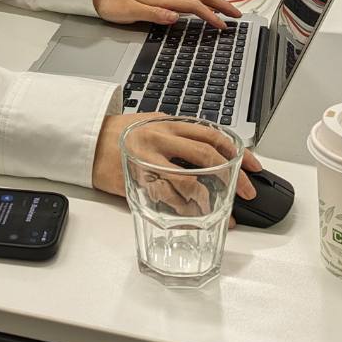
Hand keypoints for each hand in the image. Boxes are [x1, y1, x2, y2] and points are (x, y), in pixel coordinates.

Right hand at [90, 111, 263, 199]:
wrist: (87, 140)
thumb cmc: (121, 134)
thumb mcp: (153, 124)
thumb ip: (179, 135)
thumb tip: (214, 152)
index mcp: (169, 124)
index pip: (212, 135)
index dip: (239, 151)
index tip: (254, 167)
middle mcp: (160, 139)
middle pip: (206, 157)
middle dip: (232, 177)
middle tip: (246, 193)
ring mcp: (148, 160)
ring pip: (188, 181)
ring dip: (208, 200)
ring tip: (220, 212)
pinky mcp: (136, 180)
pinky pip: (165, 198)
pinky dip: (182, 210)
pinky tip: (190, 218)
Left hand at [92, 0, 240, 27]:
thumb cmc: (112, 2)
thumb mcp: (130, 11)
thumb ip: (153, 13)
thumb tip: (175, 16)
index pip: (193, 6)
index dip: (211, 16)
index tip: (223, 26)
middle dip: (222, 5)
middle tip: (238, 15)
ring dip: (214, 2)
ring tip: (228, 11)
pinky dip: (202, 2)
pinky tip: (204, 8)